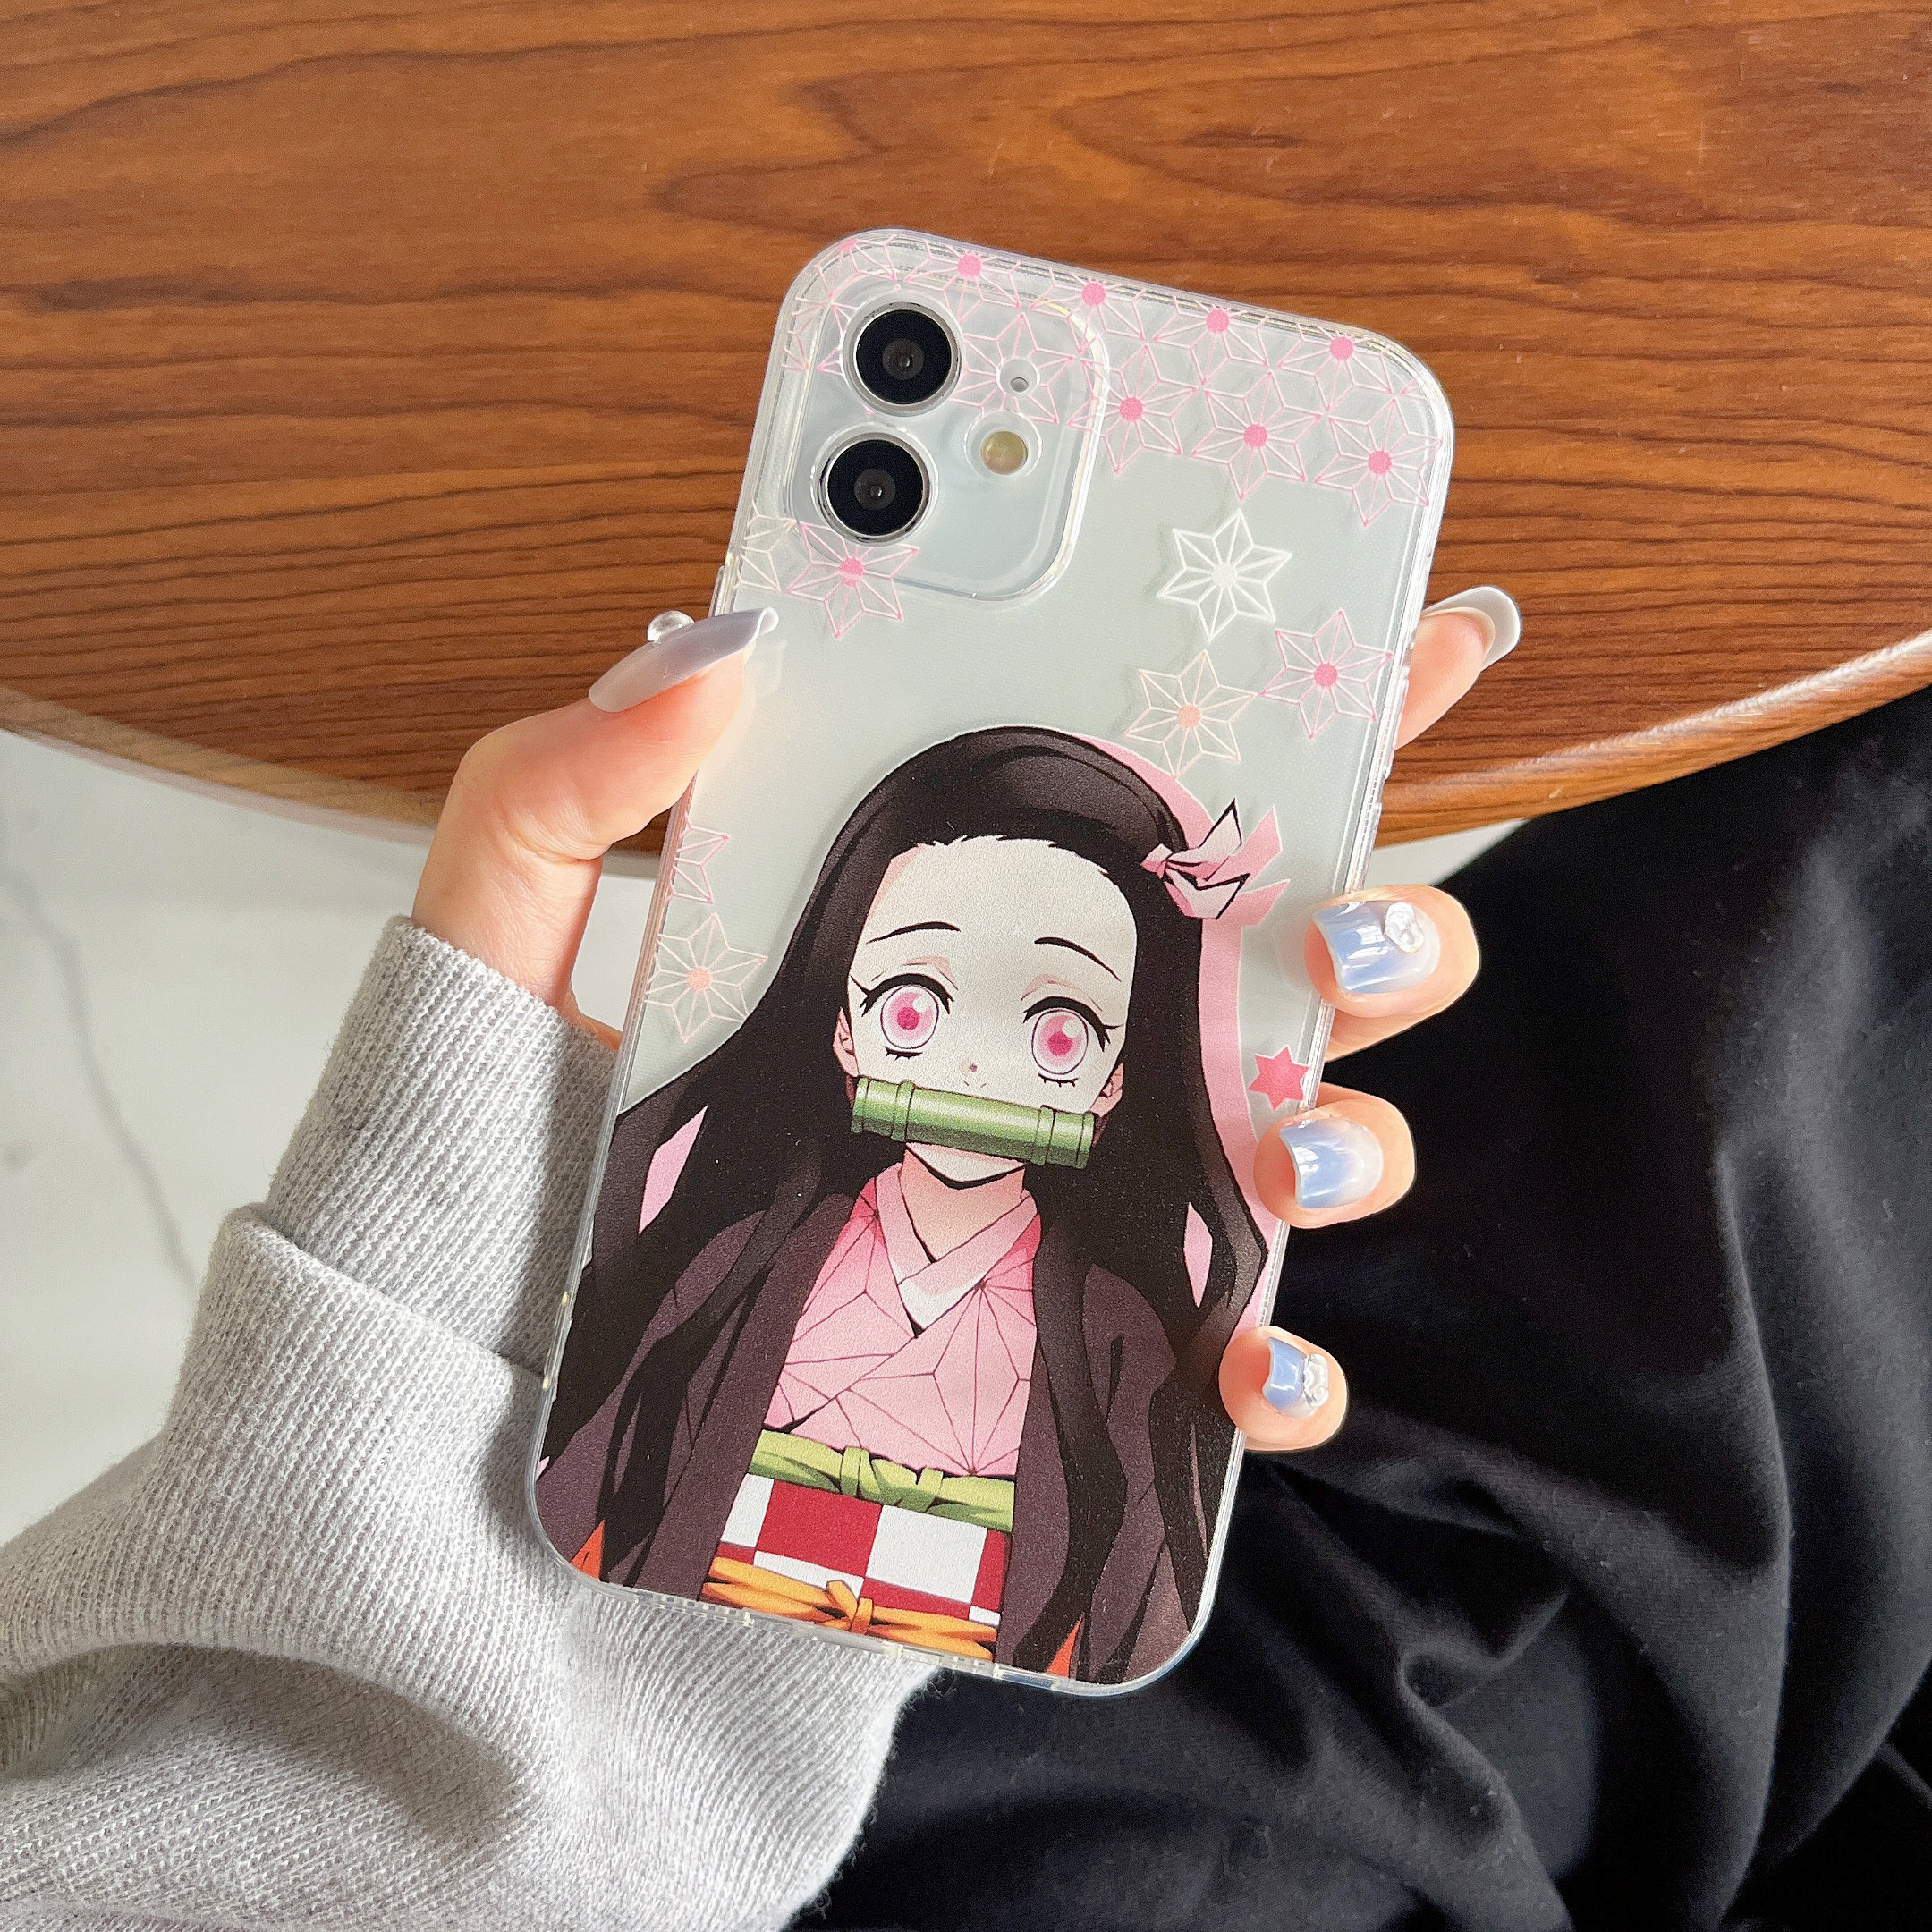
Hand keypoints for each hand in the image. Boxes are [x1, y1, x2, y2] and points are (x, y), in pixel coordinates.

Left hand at [414, 602, 1503, 1458]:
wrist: (481, 1391)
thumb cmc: (500, 1151)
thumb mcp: (499, 934)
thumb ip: (572, 777)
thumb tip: (718, 640)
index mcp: (958, 921)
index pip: (1150, 795)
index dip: (1306, 704)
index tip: (1417, 621)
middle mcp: (1054, 1053)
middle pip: (1290, 965)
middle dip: (1385, 922)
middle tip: (1336, 910)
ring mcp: (1076, 1203)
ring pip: (1310, 1144)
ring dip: (1356, 1130)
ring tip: (1283, 1136)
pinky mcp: (1065, 1353)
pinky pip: (1231, 1363)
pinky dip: (1277, 1369)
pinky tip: (1237, 1361)